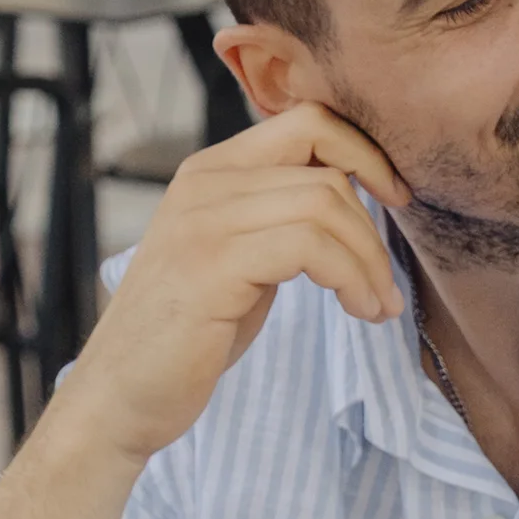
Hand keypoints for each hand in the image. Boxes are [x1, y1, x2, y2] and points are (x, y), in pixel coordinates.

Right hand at [70, 105, 407, 465]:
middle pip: (326, 170)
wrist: (121, 396)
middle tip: (386, 288)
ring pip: (325, 205)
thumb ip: (280, 217)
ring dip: (369, 261)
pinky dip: (351, 278)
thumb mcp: (240, 258)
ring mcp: (203, 221)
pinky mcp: (212, 265)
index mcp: (212, 171)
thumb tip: (356, 198)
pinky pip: (310, 245)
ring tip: (376, 307)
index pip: (308, 122)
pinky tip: (358, 310)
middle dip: (374, 231)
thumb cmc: (190, 334)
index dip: (365, 153)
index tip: (396, 199)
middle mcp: (204, 183)